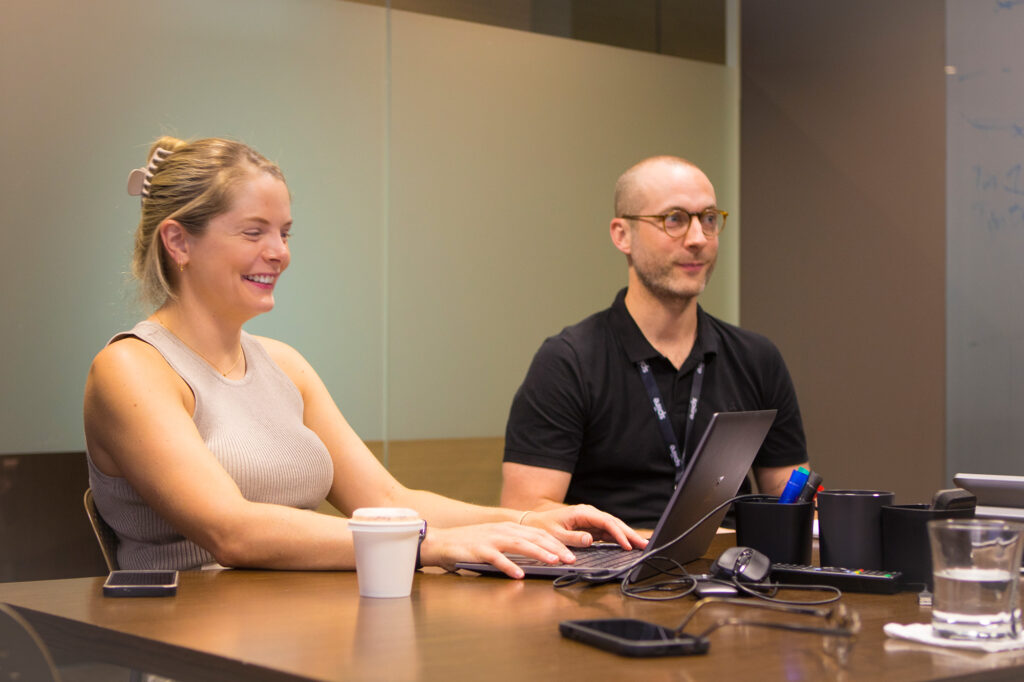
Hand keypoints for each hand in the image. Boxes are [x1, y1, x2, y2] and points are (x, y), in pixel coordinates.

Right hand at [419, 523, 577, 578]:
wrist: (441, 541)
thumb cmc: (470, 543)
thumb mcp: (496, 539)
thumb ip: (514, 544)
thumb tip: (537, 554)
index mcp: (508, 527)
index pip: (538, 533)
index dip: (556, 542)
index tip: (570, 553)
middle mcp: (502, 530)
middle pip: (533, 537)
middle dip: (554, 548)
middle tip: (570, 559)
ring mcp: (490, 539)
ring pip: (519, 544)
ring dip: (538, 553)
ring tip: (552, 562)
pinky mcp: (478, 550)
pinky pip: (496, 558)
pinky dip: (509, 566)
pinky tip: (519, 574)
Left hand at [522, 505, 647, 550]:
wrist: (534, 523)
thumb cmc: (544, 528)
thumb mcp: (556, 534)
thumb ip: (573, 538)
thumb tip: (590, 540)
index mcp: (582, 513)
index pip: (606, 522)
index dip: (619, 533)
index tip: (628, 544)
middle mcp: (589, 514)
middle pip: (614, 523)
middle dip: (629, 533)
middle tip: (644, 544)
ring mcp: (591, 520)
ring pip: (613, 527)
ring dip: (627, 536)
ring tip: (641, 545)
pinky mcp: (591, 527)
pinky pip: (607, 532)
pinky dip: (619, 538)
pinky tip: (628, 544)